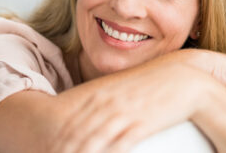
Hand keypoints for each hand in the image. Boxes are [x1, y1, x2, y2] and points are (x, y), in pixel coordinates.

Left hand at [47, 59, 213, 152]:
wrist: (180, 79)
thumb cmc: (148, 85)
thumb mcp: (120, 89)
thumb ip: (101, 100)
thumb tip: (86, 116)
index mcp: (97, 93)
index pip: (69, 121)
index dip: (56, 140)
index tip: (45, 150)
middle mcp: (105, 103)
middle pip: (76, 133)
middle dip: (62, 150)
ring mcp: (122, 113)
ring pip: (92, 141)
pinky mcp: (140, 124)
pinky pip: (119, 146)